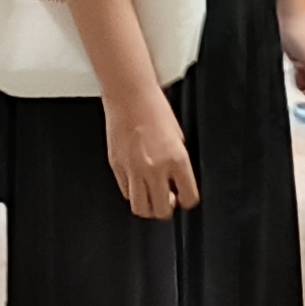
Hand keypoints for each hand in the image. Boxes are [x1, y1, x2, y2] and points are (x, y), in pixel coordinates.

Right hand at [107, 87, 198, 218]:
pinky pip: (125, 192)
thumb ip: (179, 162)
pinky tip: (138, 182)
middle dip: (167, 209)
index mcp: (177, 159)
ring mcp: (133, 170)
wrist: (129, 95)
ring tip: (152, 198)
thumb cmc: (154, 108)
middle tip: (168, 201)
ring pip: (140, 208)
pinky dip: (133, 192)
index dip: (188, 200)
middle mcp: (155, 168)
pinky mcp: (117, 167)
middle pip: (162, 210)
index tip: (185, 197)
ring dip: (148, 207)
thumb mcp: (178, 136)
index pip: (188, 197)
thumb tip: (176, 182)